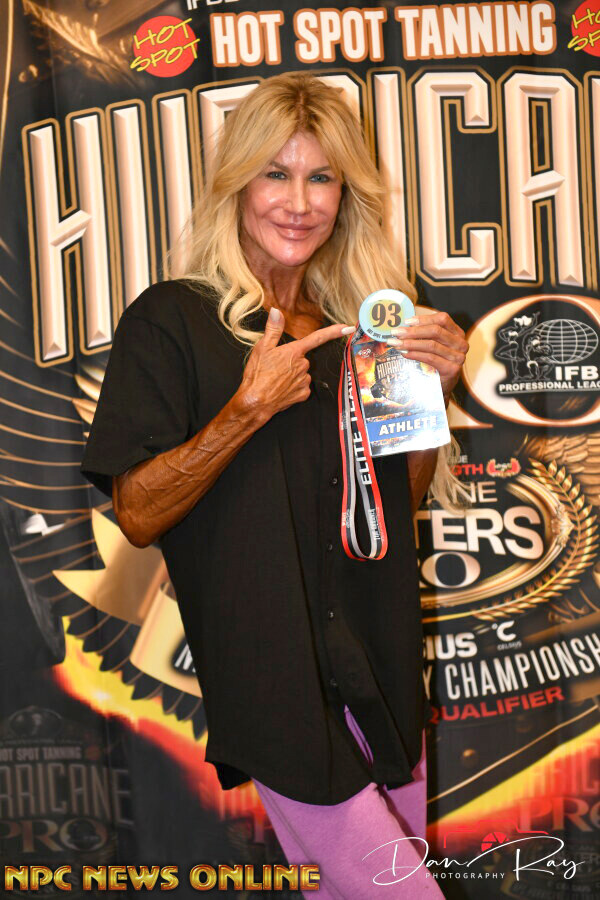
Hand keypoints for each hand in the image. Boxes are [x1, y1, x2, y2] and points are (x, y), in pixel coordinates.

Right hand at [235, 307, 352, 423]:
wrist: (256, 401)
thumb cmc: (257, 374)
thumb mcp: (262, 348)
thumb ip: (273, 329)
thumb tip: (276, 312)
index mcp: (294, 352)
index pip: (317, 338)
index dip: (334, 331)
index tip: (348, 327)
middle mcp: (303, 365)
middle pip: (303, 359)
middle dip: (292, 361)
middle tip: (276, 367)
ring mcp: (305, 380)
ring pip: (302, 373)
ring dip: (293, 374)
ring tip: (276, 379)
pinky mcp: (304, 394)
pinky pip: (302, 387)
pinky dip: (294, 387)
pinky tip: (282, 388)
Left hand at [388, 311, 467, 402]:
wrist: (440, 387)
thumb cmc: (435, 363)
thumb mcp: (432, 345)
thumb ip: (423, 335)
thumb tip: (402, 326)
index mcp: (457, 333)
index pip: (442, 319)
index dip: (424, 319)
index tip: (407, 322)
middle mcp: (461, 343)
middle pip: (436, 331)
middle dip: (413, 331)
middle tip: (396, 333)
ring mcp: (458, 357)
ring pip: (431, 345)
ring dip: (410, 343)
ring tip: (396, 344)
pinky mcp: (452, 369)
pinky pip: (430, 358)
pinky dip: (415, 354)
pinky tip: (405, 354)